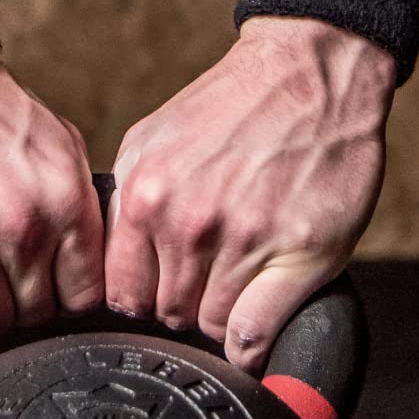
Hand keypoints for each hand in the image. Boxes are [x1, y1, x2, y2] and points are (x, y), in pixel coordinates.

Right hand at [0, 58, 102, 359]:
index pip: (86, 294)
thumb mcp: (55, 142)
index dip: (65, 300)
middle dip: (22, 307)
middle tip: (1, 286)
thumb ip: (80, 200)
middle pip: (39, 314)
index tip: (48, 294)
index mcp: (63, 197)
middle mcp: (22, 223)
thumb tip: (100, 257)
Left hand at [105, 17, 394, 371]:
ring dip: (223, 316)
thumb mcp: (151, 142)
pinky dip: (253, 345)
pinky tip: (256, 331)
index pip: (124, 293)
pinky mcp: (300, 253)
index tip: (161, 291)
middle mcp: (189, 221)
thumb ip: (127, 204)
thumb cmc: (234, 107)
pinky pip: (255, 334)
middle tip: (208, 279)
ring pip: (213, 326)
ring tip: (239, 282)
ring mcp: (246, 239)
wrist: (309, 73)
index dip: (144, 297)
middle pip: (168, 313)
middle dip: (185, 304)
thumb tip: (109, 265)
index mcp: (146, 195)